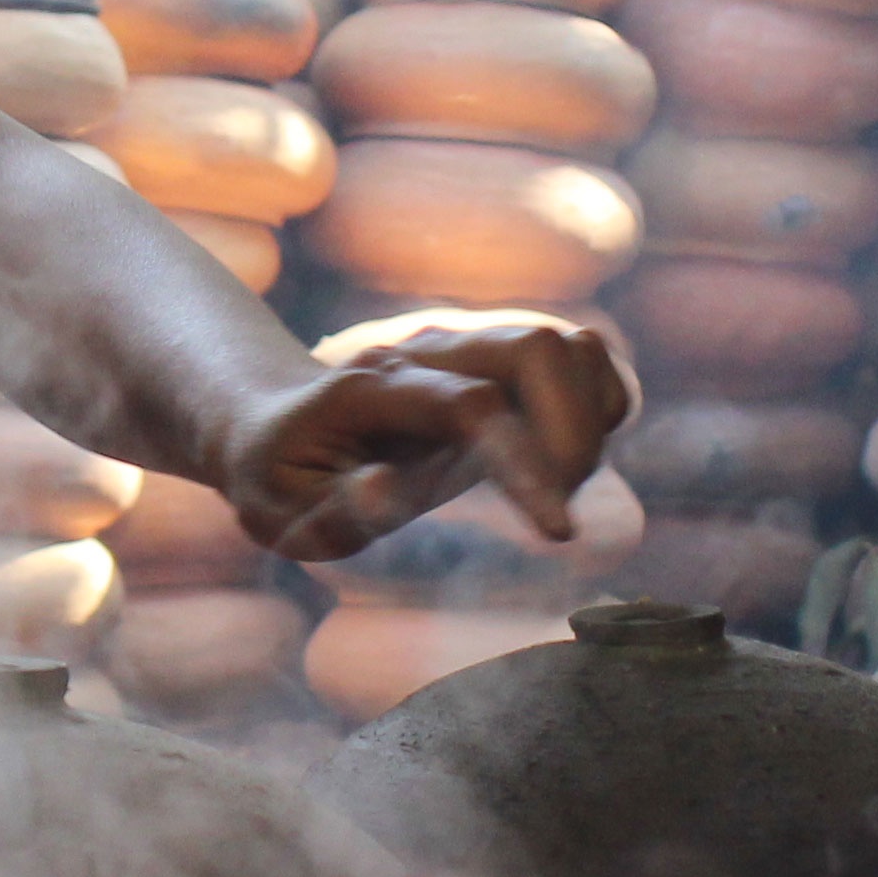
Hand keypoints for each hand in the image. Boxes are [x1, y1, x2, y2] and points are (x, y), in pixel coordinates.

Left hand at [220, 314, 630, 561]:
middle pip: (537, 348)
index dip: (525, 462)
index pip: (472, 405)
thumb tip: (382, 489)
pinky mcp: (502, 363)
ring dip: (589, 421)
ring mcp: (470, 351)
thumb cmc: (282, 483)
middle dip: (571, 434)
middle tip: (554, 508)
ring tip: (556, 486)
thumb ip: (334, 509)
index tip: (558, 531)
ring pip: (570, 346)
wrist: (277, 429)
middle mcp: (428, 355)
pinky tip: (563, 462)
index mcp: (371, 389)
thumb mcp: (283, 515)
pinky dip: (600, 407)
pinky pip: (584, 358)